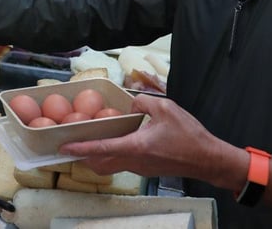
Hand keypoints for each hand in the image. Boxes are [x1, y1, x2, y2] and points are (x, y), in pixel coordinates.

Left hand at [58, 94, 247, 188]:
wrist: (207, 159)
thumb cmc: (188, 134)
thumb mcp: (166, 108)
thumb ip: (142, 102)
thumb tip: (130, 105)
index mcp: (136, 146)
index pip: (101, 149)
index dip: (80, 148)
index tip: (64, 147)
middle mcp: (134, 160)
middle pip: (100, 162)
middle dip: (83, 155)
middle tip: (71, 143)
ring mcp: (139, 168)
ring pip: (110, 165)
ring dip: (96, 157)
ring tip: (88, 141)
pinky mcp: (146, 169)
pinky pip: (121, 163)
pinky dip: (111, 155)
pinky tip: (113, 141)